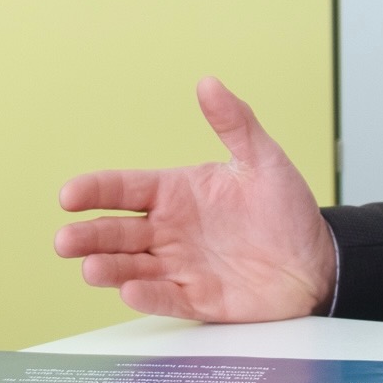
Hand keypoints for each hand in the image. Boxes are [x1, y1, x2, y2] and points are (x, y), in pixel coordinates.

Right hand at [55, 76, 336, 319]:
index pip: (126, 189)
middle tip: (65, 240)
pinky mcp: (198, 298)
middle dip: (90, 235)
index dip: (96, 190)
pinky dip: (148, 295)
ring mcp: (181, 265)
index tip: (70, 193)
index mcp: (177, 193)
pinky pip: (167, 297)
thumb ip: (234, 123)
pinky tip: (129, 290)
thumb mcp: (263, 159)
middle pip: (118, 232)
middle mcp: (171, 230)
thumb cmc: (286, 209)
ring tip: (90, 268)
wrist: (317, 259)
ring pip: (133, 267)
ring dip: (110, 268)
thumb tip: (209, 83)